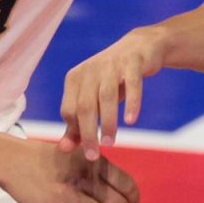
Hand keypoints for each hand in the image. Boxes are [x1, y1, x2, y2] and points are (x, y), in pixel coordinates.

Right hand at [1, 138, 140, 202]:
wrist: (14, 161)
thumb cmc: (47, 158)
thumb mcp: (77, 154)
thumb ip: (96, 168)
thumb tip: (119, 188)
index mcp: (92, 162)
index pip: (124, 181)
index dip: (133, 196)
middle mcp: (83, 177)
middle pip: (116, 201)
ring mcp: (67, 194)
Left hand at [58, 26, 168, 159]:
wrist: (140, 47)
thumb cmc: (113, 78)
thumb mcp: (93, 99)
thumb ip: (77, 124)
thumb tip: (63, 150)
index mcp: (75, 78)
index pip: (69, 110)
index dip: (76, 131)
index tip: (89, 149)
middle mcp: (90, 70)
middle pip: (85, 106)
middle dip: (88, 133)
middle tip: (94, 155)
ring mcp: (112, 65)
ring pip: (106, 97)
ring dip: (107, 122)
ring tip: (110, 142)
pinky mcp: (133, 63)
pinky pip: (132, 84)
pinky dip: (131, 103)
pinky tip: (131, 121)